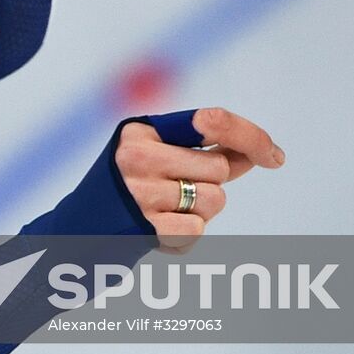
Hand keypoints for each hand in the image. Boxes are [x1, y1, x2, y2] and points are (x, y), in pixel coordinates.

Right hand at [114, 107, 283, 252]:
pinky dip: (187, 233)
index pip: (211, 121)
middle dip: (213, 182)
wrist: (79, 227)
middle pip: (221, 169)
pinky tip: (159, 228)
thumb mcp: (155, 153)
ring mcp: (140, 193)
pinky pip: (198, 229)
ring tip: (167, 208)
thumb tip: (259, 153)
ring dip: (203, 209)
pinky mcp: (145, 228)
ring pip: (215, 201)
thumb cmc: (130, 184)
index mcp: (143, 130)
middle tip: (181, 186)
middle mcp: (138, 156)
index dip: (250, 135)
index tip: (274, 156)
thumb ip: (202, 151)